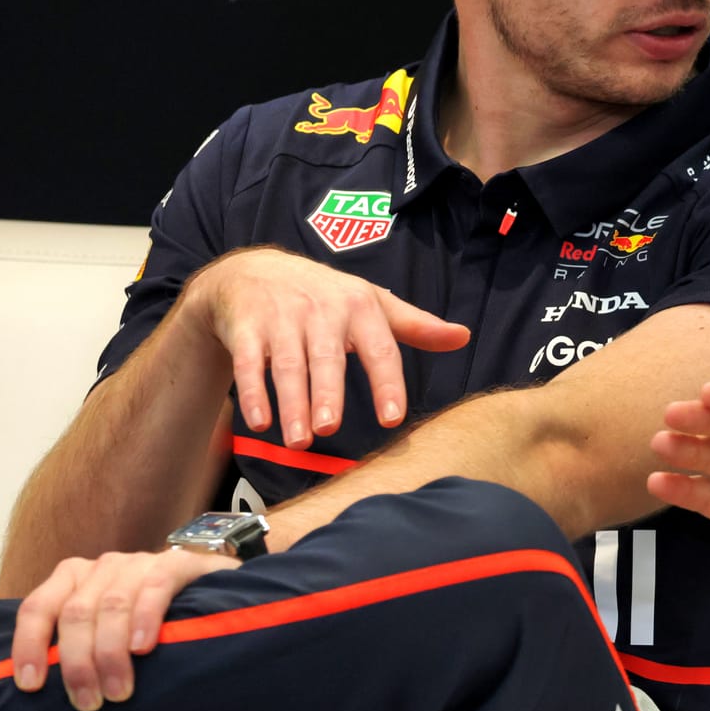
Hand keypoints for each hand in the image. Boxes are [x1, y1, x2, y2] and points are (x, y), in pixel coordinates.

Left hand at [11, 547, 235, 710]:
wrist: (208, 586)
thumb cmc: (148, 619)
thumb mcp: (104, 630)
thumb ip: (78, 646)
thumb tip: (43, 693)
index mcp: (73, 580)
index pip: (38, 607)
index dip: (30, 645)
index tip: (32, 685)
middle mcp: (102, 568)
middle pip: (75, 613)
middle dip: (78, 663)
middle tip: (88, 702)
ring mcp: (138, 562)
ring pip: (111, 605)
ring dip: (110, 652)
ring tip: (118, 691)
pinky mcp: (176, 563)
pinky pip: (154, 588)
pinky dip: (144, 619)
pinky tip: (142, 648)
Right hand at [183, 246, 470, 448]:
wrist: (253, 270)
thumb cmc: (325, 295)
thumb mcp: (372, 303)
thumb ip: (416, 325)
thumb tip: (464, 337)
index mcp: (361, 307)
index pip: (380, 349)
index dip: (386, 384)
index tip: (392, 419)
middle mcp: (321, 311)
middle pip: (327, 358)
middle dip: (327, 393)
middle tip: (330, 429)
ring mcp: (281, 318)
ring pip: (287, 365)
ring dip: (292, 403)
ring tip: (299, 440)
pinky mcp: (245, 327)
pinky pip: (248, 363)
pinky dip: (252, 392)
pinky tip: (259, 422)